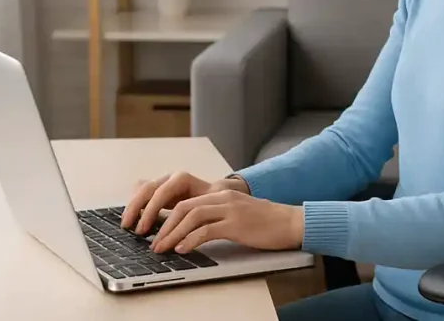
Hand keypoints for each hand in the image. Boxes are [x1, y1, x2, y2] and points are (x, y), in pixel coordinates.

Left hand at [149, 190, 304, 253]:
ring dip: (172, 233)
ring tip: (162, 248)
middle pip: (183, 206)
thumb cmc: (266, 222)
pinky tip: (182, 249)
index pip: (184, 200)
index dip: (165, 216)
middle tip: (152, 241)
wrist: (291, 222)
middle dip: (163, 224)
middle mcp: (223, 197)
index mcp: (221, 194)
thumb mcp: (237, 212)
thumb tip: (192, 229)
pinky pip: (206, 230)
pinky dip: (190, 240)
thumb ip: (217, 215)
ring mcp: (230, 210)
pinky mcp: (237, 224)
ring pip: (191, 216)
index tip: (155, 231)